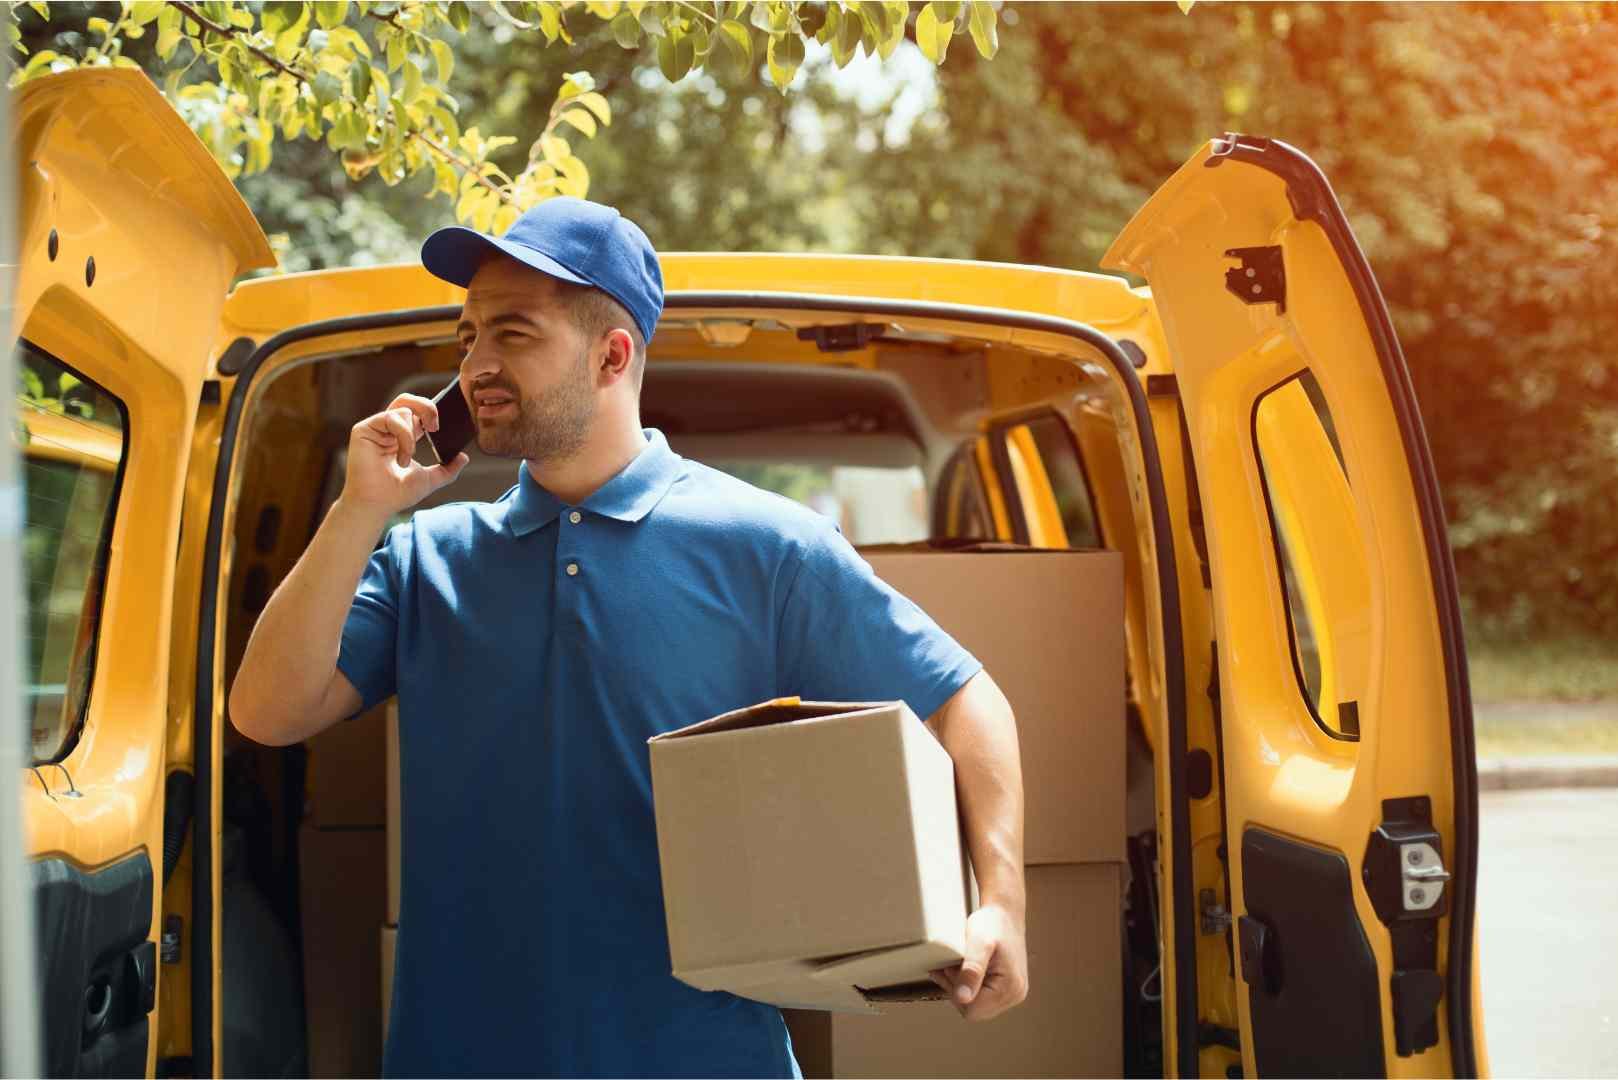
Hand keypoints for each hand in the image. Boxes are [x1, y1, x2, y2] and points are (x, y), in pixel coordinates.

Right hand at [341, 393, 468, 517]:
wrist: (377, 506)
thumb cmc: (397, 494)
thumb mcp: (430, 480)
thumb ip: (448, 469)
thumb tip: (464, 457)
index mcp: (401, 436)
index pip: (418, 413)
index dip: (431, 413)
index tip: (441, 427)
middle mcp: (388, 429)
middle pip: (408, 400)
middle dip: (426, 407)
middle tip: (435, 426)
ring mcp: (375, 428)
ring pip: (403, 409)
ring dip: (411, 435)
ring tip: (407, 458)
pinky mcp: (364, 429)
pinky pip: (391, 418)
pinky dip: (403, 436)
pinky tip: (401, 457)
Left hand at [929, 902, 1028, 1020]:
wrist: (1005, 911)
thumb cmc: (992, 923)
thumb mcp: (979, 943)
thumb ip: (971, 971)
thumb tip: (963, 999)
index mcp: (1010, 988)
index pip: (972, 1010)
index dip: (956, 991)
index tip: (952, 968)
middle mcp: (1015, 995)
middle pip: (974, 1011)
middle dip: (958, 991)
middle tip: (952, 965)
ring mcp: (1013, 992)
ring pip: (977, 1005)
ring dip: (961, 988)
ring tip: (956, 965)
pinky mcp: (1007, 987)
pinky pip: (982, 997)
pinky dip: (968, 985)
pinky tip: (961, 970)